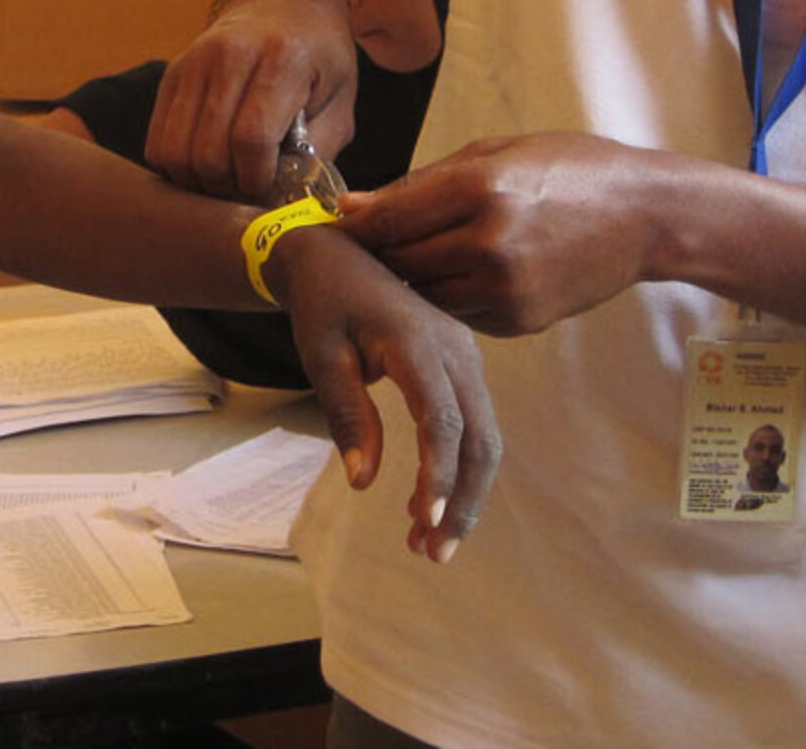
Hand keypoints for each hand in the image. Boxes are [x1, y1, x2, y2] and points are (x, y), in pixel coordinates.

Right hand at [144, 0, 355, 199]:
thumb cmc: (320, 54)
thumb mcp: (342, 99)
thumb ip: (320, 150)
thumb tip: (287, 201)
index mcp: (282, 58)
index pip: (251, 139)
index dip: (257, 179)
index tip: (271, 189)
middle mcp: (230, 56)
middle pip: (207, 153)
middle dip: (228, 187)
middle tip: (249, 190)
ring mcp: (194, 63)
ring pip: (175, 152)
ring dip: (199, 182)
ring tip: (227, 179)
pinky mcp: (172, 74)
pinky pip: (157, 141)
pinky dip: (177, 166)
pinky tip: (206, 164)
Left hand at [272, 224, 500, 562]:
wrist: (336, 252)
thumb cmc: (322, 303)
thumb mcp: (321, 354)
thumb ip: (346, 414)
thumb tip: (363, 483)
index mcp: (418, 342)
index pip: (441, 420)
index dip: (438, 474)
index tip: (425, 520)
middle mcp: (455, 350)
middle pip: (479, 437)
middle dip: (463, 500)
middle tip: (432, 553)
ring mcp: (466, 357)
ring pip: (484, 436)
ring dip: (465, 492)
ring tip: (429, 542)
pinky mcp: (463, 366)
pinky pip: (474, 424)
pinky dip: (460, 468)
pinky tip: (431, 504)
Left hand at [341, 133, 657, 335]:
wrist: (647, 216)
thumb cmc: (568, 170)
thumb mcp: (496, 153)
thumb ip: (422, 182)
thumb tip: (354, 207)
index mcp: (479, 189)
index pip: (386, 219)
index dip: (354, 224)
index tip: (339, 222)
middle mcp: (488, 243)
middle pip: (397, 261)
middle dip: (379, 252)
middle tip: (370, 242)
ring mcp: (504, 289)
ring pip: (421, 294)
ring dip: (411, 278)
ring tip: (418, 256)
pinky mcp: (517, 321)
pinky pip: (456, 312)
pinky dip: (448, 296)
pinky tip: (461, 273)